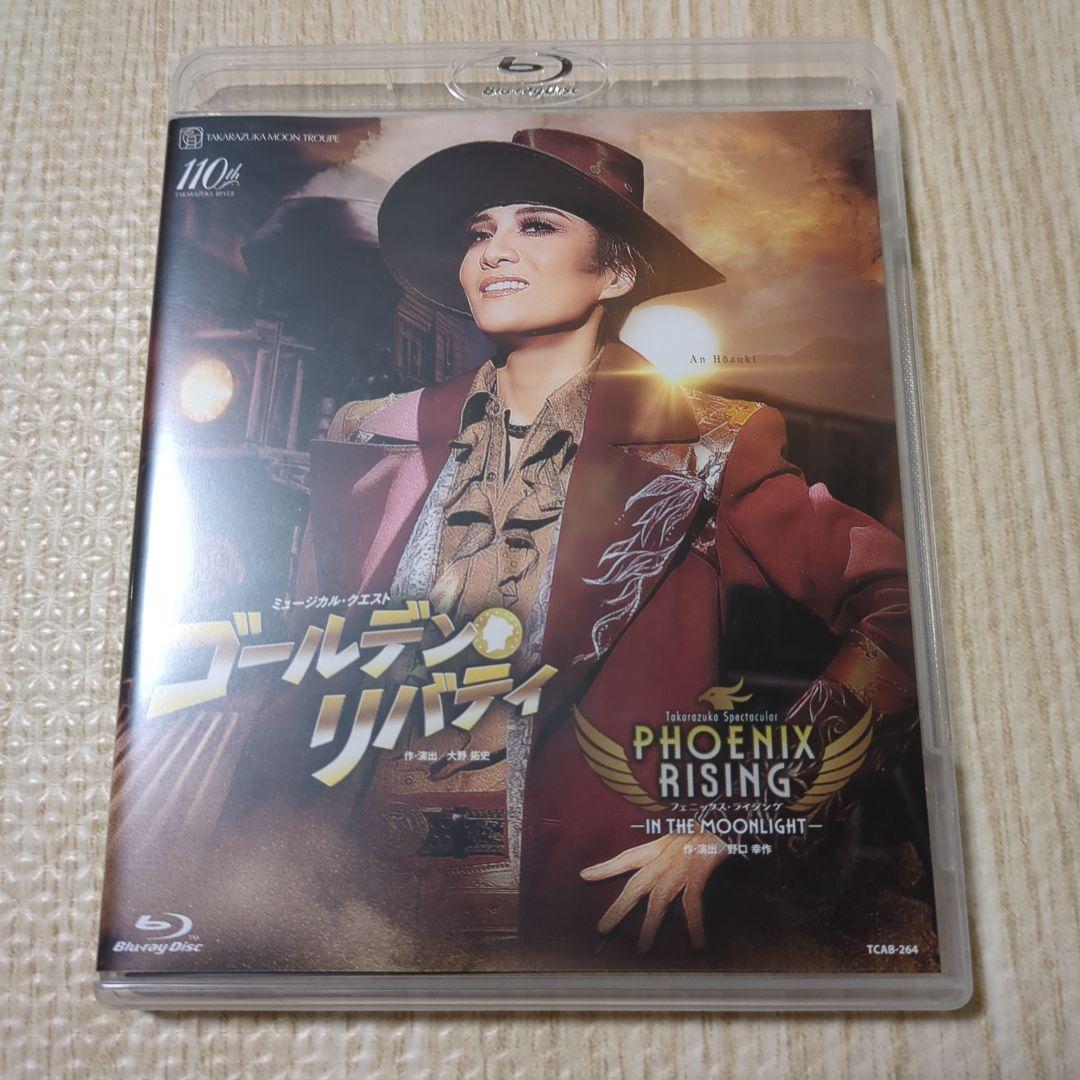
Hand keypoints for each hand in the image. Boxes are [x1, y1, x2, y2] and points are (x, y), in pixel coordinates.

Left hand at [579, 829, 727, 951]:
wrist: (725, 818)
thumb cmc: (703, 828)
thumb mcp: (678, 833)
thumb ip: (665, 849)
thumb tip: (659, 862)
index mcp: (657, 847)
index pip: (626, 857)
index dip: (605, 867)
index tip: (585, 876)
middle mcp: (663, 857)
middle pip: (636, 885)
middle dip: (619, 908)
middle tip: (603, 928)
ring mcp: (679, 867)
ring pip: (659, 899)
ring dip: (651, 924)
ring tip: (643, 947)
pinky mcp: (698, 874)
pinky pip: (693, 903)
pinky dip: (695, 924)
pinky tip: (696, 942)